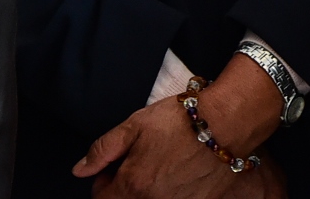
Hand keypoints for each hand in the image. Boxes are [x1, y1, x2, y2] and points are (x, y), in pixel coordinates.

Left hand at [75, 54, 284, 198]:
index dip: (104, 181)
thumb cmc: (182, 120)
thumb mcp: (135, 125)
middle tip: (141, 163)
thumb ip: (103, 149)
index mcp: (132, 185)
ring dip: (150, 190)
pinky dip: (174, 190)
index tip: (115, 166)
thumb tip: (80, 170)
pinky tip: (182, 172)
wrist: (228, 121)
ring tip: (163, 166)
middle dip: (126, 188)